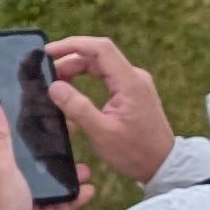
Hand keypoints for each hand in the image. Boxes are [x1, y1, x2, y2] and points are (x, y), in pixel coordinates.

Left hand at [0, 101, 88, 209]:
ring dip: (69, 177)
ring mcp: (23, 202)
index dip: (36, 134)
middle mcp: (8, 183)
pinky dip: (73, 198)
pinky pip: (58, 205)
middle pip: (37, 164)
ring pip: (51, 184)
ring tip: (88, 170)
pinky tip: (88, 191)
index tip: (58, 123)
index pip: (17, 144)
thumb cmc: (1, 203)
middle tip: (79, 145)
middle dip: (59, 156)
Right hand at [46, 35, 176, 186]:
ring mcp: (134, 83)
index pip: (100, 49)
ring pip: (101, 65)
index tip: (48, 51)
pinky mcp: (132, 92)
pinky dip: (86, 78)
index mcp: (130, 82)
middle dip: (70, 59)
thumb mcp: (102, 133)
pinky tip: (72, 89)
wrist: (162, 164)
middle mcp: (134, 77)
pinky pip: (106, 76)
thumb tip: (54, 86)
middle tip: (46, 73)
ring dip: (77, 69)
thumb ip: (77, 108)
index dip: (73, 44)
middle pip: (99, 55)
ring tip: (56, 82)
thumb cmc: (134, 152)